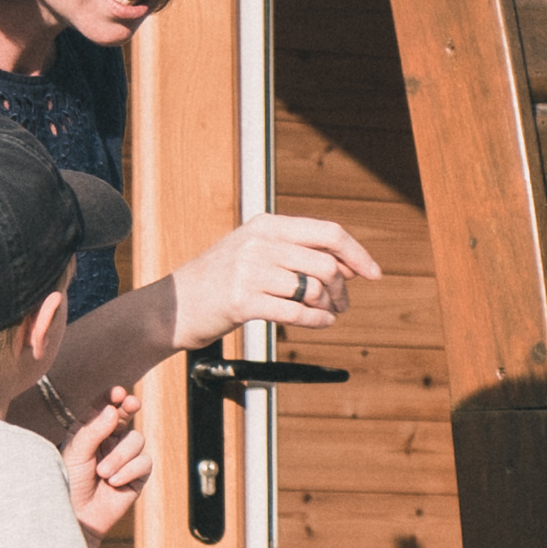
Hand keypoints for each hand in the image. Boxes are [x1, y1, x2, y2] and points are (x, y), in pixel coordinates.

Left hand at [54, 381, 151, 533]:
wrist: (76, 517)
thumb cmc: (67, 483)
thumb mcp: (76, 453)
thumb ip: (94, 430)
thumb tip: (113, 410)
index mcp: (90, 431)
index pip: (104, 408)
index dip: (112, 397)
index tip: (118, 392)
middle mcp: (108, 441)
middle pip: (126, 416)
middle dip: (130, 408)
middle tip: (131, 404)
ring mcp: (124, 457)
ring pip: (137, 440)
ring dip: (120, 456)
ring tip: (102, 473)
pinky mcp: (137, 476)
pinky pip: (144, 462)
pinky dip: (129, 471)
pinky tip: (114, 482)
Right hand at [174, 211, 378, 346]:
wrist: (172, 306)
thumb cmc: (219, 281)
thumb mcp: (256, 253)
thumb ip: (297, 252)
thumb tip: (349, 265)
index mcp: (266, 224)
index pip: (328, 232)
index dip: (357, 253)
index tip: (373, 273)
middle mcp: (259, 242)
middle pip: (326, 263)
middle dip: (342, 288)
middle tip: (342, 304)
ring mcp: (248, 270)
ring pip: (313, 288)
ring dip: (329, 307)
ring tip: (326, 314)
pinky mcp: (241, 301)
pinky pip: (295, 311)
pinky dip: (315, 320)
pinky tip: (320, 323)